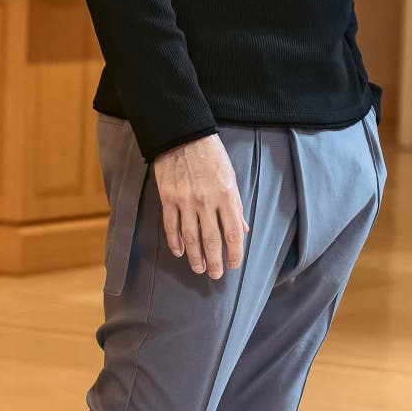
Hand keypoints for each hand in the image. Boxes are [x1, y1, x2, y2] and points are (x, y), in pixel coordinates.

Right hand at [153, 134, 248, 279]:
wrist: (183, 135)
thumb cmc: (211, 155)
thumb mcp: (231, 177)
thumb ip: (236, 205)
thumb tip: (243, 229)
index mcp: (227, 196)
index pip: (233, 233)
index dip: (235, 253)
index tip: (234, 265)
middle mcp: (207, 202)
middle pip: (212, 241)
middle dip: (215, 262)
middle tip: (215, 275)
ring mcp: (186, 202)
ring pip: (191, 238)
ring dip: (195, 257)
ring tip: (198, 269)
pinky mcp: (168, 199)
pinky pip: (171, 227)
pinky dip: (175, 242)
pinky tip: (179, 253)